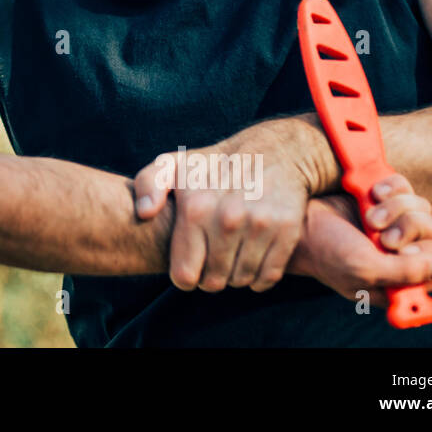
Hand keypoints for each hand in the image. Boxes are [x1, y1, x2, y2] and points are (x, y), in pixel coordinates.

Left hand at [131, 119, 326, 292]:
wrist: (272, 150)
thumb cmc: (214, 164)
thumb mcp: (173, 164)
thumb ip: (148, 184)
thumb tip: (145, 213)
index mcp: (195, 208)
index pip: (184, 274)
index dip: (185, 276)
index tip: (191, 263)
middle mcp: (227, 218)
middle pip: (214, 281)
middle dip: (210, 277)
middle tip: (212, 260)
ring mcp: (259, 224)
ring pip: (242, 280)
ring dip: (235, 275)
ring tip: (231, 256)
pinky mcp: (286, 229)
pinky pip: (269, 276)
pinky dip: (260, 276)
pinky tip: (253, 258)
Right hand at [289, 178, 431, 305]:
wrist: (300, 220)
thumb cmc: (326, 252)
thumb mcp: (364, 270)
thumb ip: (405, 273)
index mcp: (402, 278)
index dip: (428, 257)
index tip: (402, 254)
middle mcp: (403, 251)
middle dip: (408, 229)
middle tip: (381, 236)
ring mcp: (395, 222)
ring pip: (422, 208)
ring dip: (395, 209)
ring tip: (368, 217)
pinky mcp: (384, 198)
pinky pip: (405, 187)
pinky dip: (390, 188)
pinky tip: (370, 194)